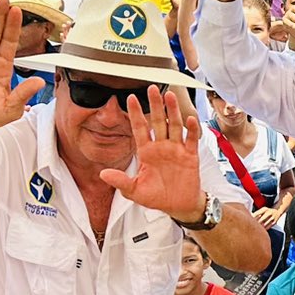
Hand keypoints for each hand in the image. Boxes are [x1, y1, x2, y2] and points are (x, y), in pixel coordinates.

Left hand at [100, 87, 205, 220]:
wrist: (179, 206)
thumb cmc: (156, 197)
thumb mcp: (135, 191)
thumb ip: (121, 181)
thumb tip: (103, 174)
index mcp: (146, 152)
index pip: (139, 128)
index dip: (135, 114)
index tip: (129, 98)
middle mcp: (161, 147)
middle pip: (157, 122)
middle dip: (155, 105)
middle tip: (152, 88)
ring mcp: (176, 149)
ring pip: (174, 126)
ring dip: (172, 111)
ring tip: (170, 96)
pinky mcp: (190, 156)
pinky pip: (191, 140)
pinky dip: (191, 129)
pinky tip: (189, 119)